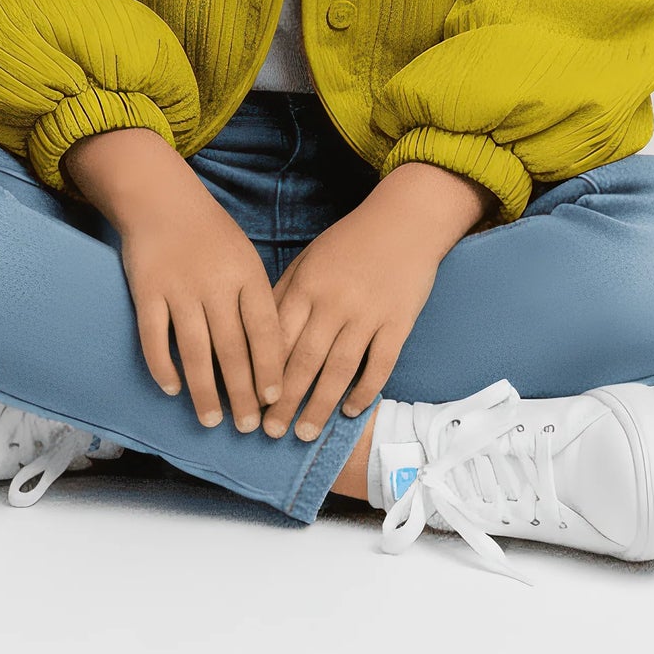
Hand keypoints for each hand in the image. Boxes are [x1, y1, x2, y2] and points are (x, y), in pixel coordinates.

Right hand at [118, 176, 286, 433]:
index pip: (264, 329)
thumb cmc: (211, 236)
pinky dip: (162, 366)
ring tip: (212, 419)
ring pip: (194, 350)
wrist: (162, 200)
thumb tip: (272, 356)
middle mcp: (215, 284)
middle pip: (231, 348)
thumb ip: (257, 301)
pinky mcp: (146, 291)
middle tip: (247, 426)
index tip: (275, 399)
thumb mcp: (245, 258)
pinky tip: (172, 389)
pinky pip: (154, 337)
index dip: (270, 367)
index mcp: (246, 274)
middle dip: (242, 392)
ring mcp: (179, 288)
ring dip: (205, 390)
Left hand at [260, 199, 442, 443]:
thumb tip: (257, 332)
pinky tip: (351, 411)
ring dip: (319, 405)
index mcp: (307, 286)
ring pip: (339, 369)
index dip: (261, 373)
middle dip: (285, 401)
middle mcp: (334, 302)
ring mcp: (368, 314)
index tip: (248, 401)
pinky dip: (365, 391)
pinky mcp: (398, 322)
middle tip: (271, 432)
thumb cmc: (350, 241)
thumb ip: (284, 293)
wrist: (405, 221)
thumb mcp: (309, 258)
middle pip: (304, 360)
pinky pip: (380, 364)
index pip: (277, 337)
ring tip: (304, 433)